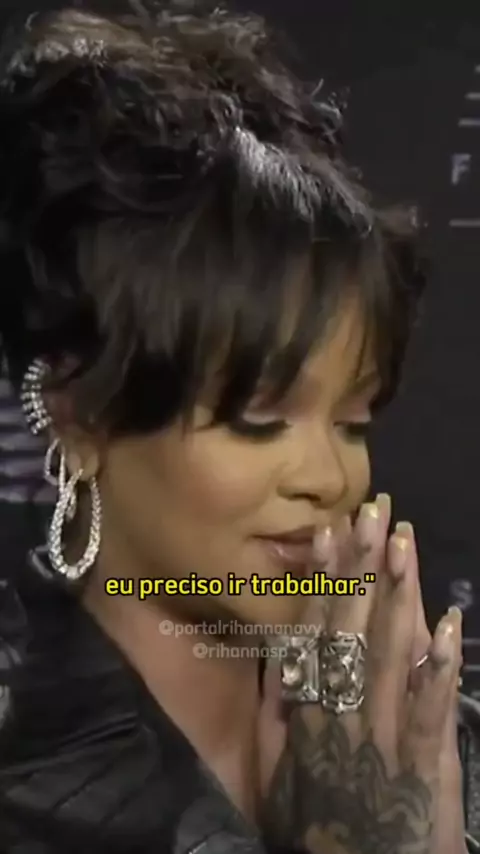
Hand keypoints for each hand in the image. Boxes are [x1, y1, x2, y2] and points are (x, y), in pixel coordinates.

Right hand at [261, 496, 463, 853]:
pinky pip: (430, 715)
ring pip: (388, 657)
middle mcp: (340, 717)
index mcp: (305, 717)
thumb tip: (283, 649)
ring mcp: (383, 741)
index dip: (323, 582)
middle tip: (373, 513)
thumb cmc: (314, 830)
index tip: (329, 532)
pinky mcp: (423, 771)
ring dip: (397, 597)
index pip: (314, 634)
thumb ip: (278, 711)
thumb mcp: (277, 772)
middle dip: (362, 570)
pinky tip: (446, 625)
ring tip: (402, 543)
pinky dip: (437, 670)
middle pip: (352, 632)